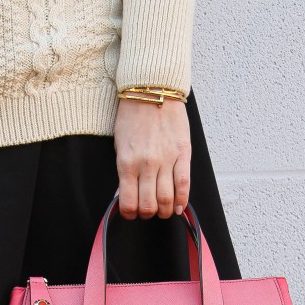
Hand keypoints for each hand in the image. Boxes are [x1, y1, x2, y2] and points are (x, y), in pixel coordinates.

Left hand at [113, 96, 190, 219]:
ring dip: (165, 210)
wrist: (152, 90)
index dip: (130, 214)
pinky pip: (184, 183)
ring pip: (167, 199)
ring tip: (164, 210)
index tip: (132, 213)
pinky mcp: (182, 153)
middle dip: (148, 214)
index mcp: (127, 164)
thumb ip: (125, 171)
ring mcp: (166, 160)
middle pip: (149, 205)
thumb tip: (129, 193)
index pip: (129, 202)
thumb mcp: (120, 146)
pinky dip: (182, 200)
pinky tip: (179, 207)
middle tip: (149, 211)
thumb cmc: (132, 117)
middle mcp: (146, 165)